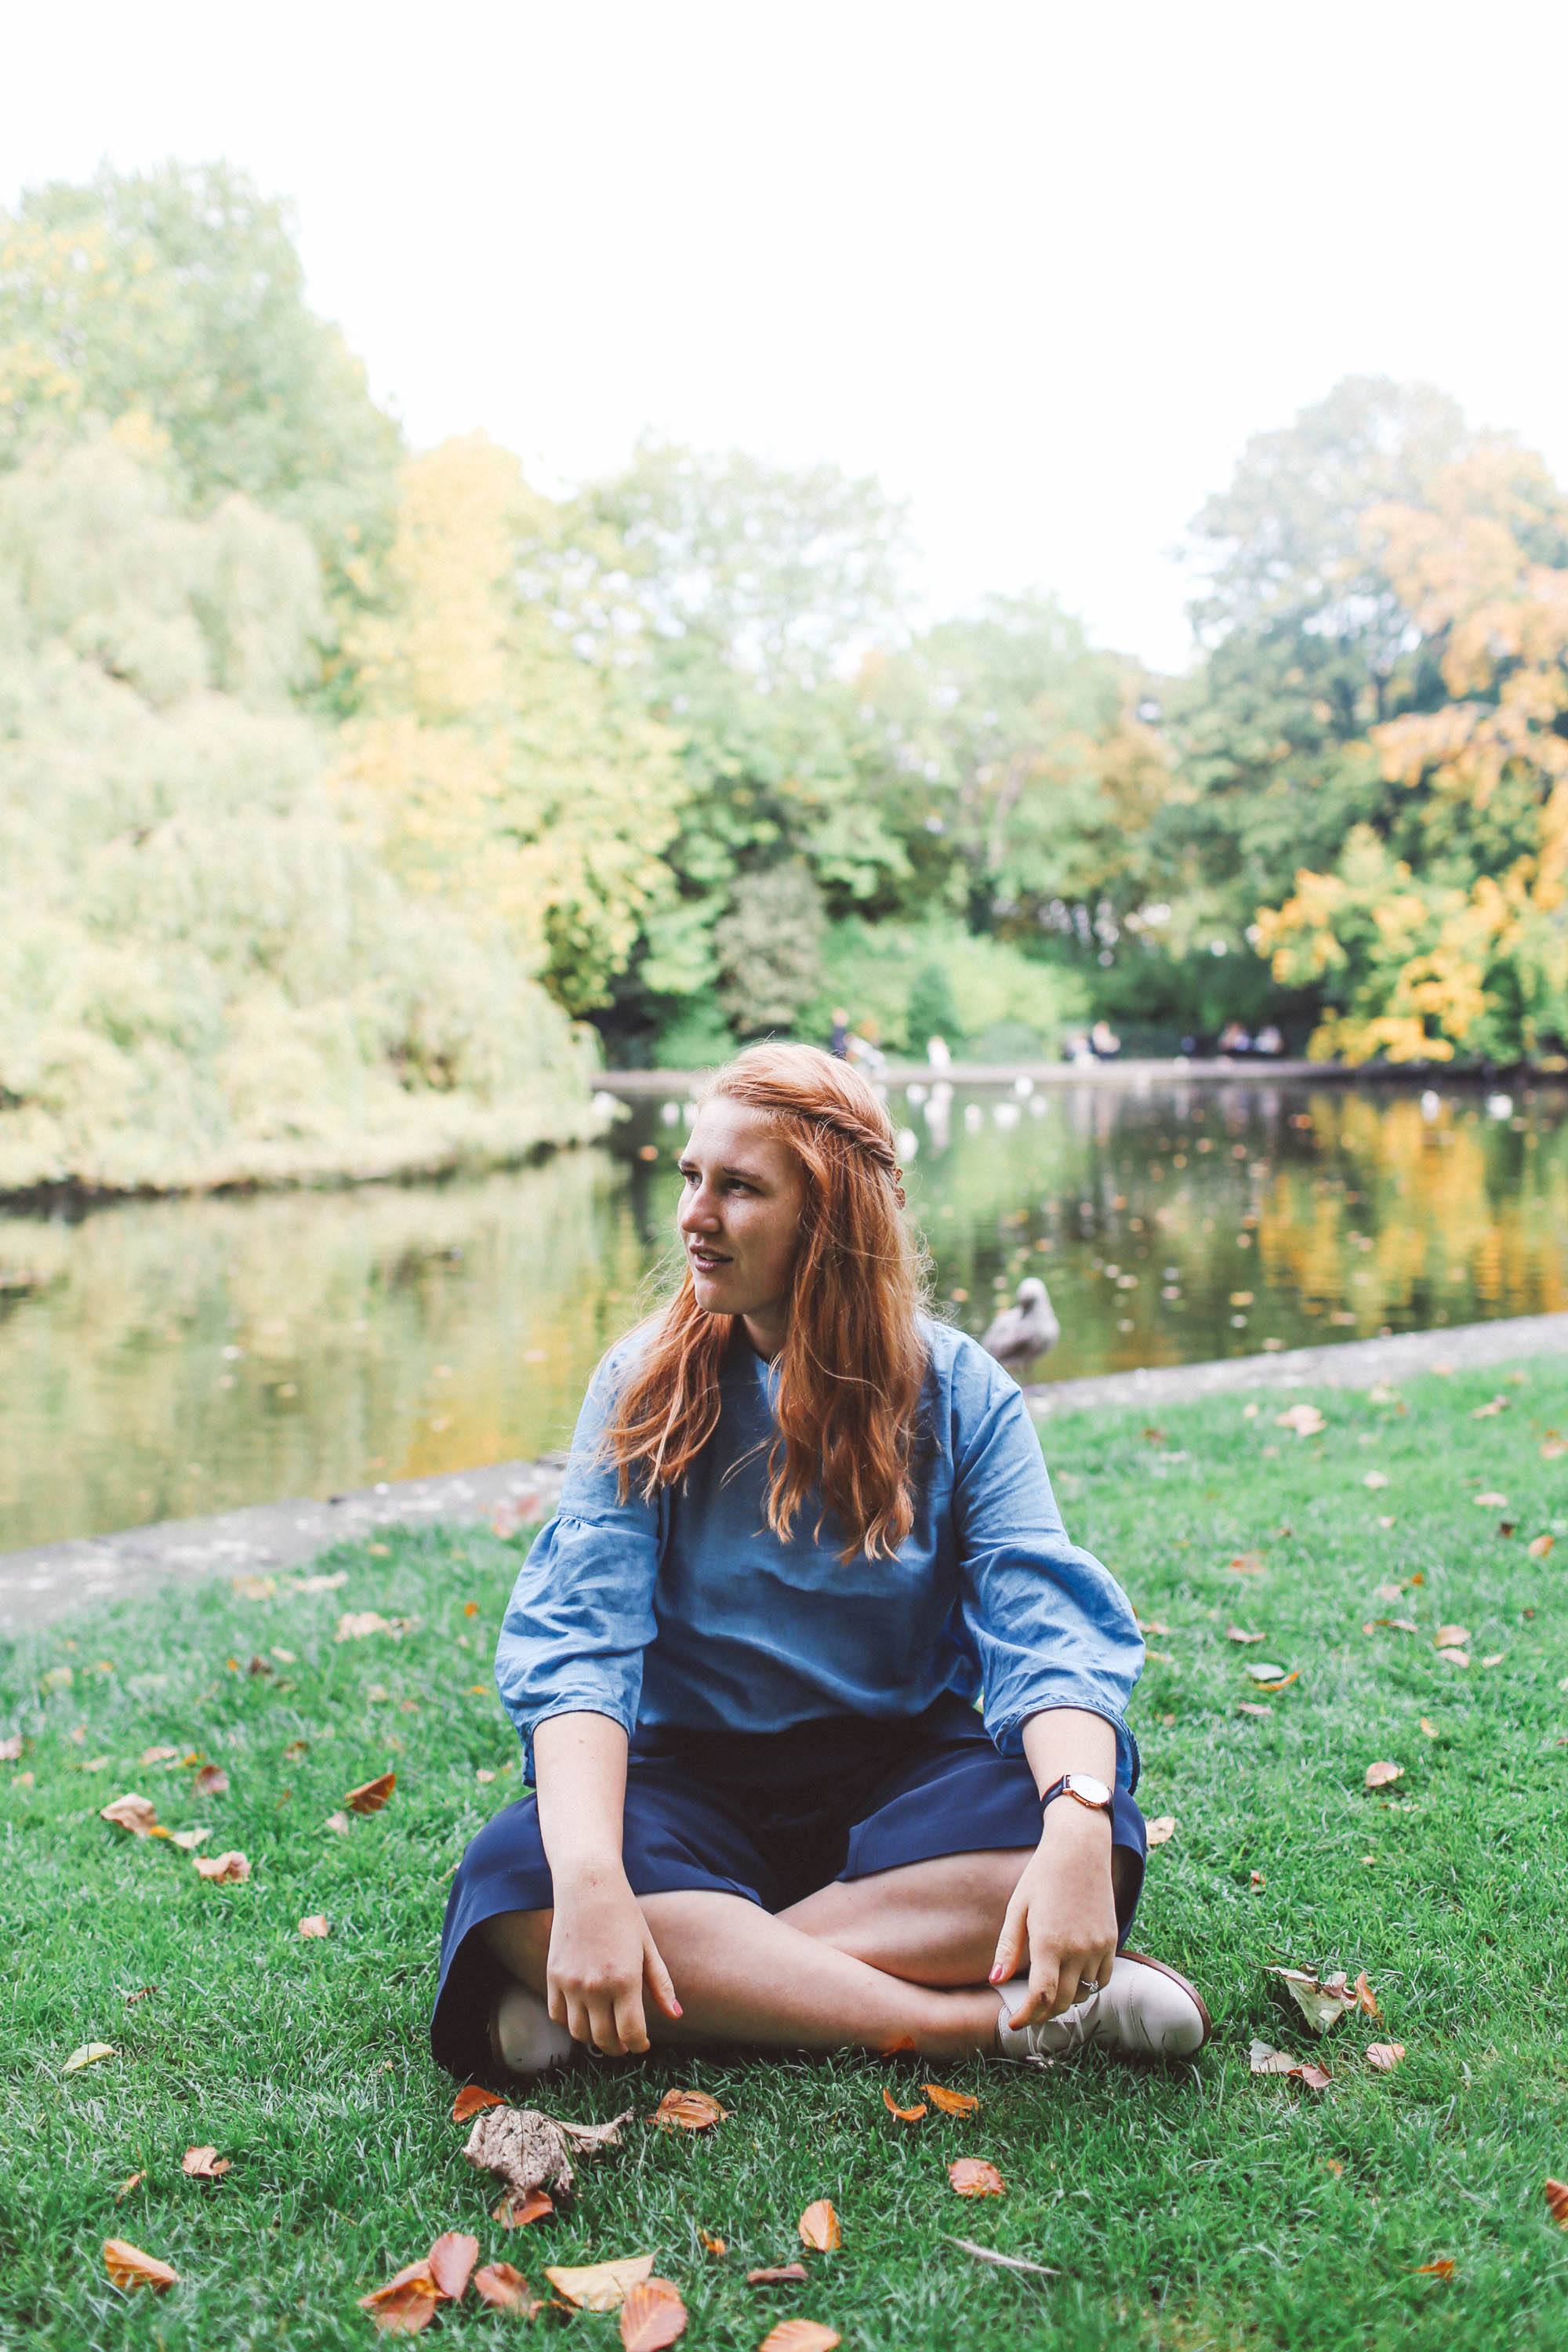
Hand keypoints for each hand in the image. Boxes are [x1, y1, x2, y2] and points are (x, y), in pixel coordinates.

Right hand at [545, 1863, 681, 2055]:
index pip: (631, 2034)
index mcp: (625, 1980)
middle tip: (625, 2043)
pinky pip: (557, 2015)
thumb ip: (661, 1985)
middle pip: (605, 2039)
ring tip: (606, 2030)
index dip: (639, 2045)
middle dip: (618, 2047)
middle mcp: (595, 1986)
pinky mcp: (553, 1976)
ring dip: (594, 2039)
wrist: (588, 1885)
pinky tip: (584, 2014)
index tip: (643, 2044)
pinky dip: (570, 2022)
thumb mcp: (647, 1947)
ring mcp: (571, 1983)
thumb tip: (676, 2015)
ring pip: (579, 2033)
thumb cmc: (624, 1913)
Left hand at [988, 1805, 1117, 2027]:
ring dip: (1065, 2000)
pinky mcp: (1111, 1941)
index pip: (1040, 1998)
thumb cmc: (1042, 1876)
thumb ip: (1008, 1948)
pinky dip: (1088, 1985)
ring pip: (1083, 1993)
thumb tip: (996, 1981)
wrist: (1080, 1849)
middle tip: (1029, 2013)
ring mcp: (1098, 1947)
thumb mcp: (1018, 1908)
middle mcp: (1077, 1950)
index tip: (1014, 2023)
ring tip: (1049, 1995)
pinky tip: (1073, 1978)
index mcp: (1049, 1943)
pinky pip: (1102, 1978)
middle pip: (1062, 2002)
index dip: (1026, 2016)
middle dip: (1044, 2013)